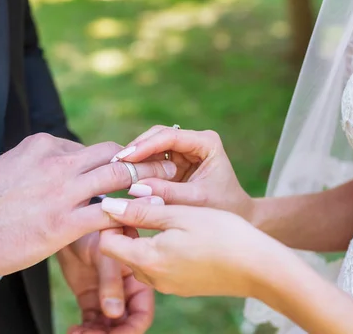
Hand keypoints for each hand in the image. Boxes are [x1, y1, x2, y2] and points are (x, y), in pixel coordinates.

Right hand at [0, 133, 176, 277]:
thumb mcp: (14, 167)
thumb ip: (44, 165)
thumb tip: (67, 170)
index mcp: (44, 144)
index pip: (92, 147)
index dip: (117, 159)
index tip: (134, 168)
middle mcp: (57, 160)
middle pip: (114, 153)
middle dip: (145, 159)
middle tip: (168, 165)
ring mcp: (61, 190)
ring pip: (119, 176)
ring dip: (149, 180)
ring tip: (170, 186)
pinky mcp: (62, 221)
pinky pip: (109, 212)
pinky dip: (132, 213)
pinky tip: (146, 217)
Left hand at [58, 227, 153, 333]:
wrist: (71, 220)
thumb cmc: (94, 229)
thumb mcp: (105, 254)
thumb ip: (111, 282)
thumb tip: (114, 314)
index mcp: (138, 280)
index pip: (141, 314)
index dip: (131, 330)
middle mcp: (126, 292)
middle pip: (125, 324)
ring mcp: (108, 297)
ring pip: (107, 327)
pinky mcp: (91, 299)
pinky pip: (91, 322)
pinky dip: (83, 330)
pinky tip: (72, 330)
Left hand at [97, 198, 292, 298]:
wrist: (259, 267)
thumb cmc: (222, 235)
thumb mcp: (179, 215)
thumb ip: (141, 212)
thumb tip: (108, 206)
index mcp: (148, 260)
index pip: (105, 243)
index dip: (110, 221)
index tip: (126, 203)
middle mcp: (153, 279)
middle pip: (120, 253)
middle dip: (125, 229)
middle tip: (144, 205)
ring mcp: (168, 286)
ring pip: (138, 260)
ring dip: (141, 239)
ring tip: (161, 216)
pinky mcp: (181, 287)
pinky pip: (156, 267)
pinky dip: (157, 250)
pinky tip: (177, 233)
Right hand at [117, 125, 252, 217]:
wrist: (237, 217)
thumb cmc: (223, 208)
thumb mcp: (196, 201)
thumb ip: (167, 193)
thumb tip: (134, 187)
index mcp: (206, 142)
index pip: (170, 136)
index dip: (146, 146)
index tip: (125, 158)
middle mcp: (194, 141)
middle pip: (158, 136)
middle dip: (137, 149)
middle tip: (115, 164)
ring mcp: (183, 150)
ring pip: (152, 145)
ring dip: (135, 157)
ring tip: (115, 170)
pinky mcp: (174, 162)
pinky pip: (152, 159)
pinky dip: (139, 167)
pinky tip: (124, 176)